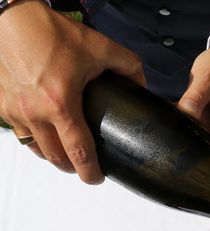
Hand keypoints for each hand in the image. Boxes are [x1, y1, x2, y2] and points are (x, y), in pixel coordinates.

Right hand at [0, 0, 144, 183]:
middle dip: (73, 168)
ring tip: (66, 154)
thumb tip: (141, 83)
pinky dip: (34, 139)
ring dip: (52, 156)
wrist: (11, 17)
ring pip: (35, 149)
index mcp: (60, 104)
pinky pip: (19, 133)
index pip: (78, 152)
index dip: (90, 172)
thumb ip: (128, 66)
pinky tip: (45, 135)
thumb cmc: (49, 31)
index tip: (96, 179)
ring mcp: (14, 110)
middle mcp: (34, 112)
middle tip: (84, 167)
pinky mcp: (1, 103)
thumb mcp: (99, 47)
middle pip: (56, 158)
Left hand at [178, 35, 209, 144]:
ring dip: (189, 121)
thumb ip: (194, 99)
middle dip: (189, 128)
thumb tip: (182, 116)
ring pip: (201, 130)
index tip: (176, 128)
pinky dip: (191, 115)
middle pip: (207, 138)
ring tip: (178, 109)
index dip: (194, 136)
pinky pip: (200, 122)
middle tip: (172, 118)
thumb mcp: (207, 77)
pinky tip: (182, 107)